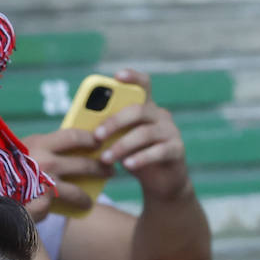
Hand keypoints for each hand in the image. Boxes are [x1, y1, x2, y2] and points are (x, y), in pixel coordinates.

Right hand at [22, 128, 113, 216]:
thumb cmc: (4, 169)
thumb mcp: (22, 151)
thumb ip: (42, 150)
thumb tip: (68, 153)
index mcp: (39, 144)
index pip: (74, 136)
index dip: (91, 139)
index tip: (101, 142)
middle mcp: (46, 162)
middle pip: (83, 164)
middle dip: (100, 168)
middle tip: (109, 171)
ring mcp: (47, 184)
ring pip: (76, 192)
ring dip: (85, 198)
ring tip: (88, 201)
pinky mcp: (44, 204)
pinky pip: (54, 206)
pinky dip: (53, 209)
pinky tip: (57, 212)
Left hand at [93, 68, 189, 202]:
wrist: (161, 183)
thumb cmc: (136, 157)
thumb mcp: (120, 142)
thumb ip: (109, 132)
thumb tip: (82, 130)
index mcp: (146, 108)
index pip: (143, 85)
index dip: (132, 77)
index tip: (117, 76)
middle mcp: (161, 115)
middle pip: (138, 110)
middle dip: (114, 122)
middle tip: (96, 136)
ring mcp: (171, 131)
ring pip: (145, 133)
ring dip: (122, 145)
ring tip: (105, 158)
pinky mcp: (177, 150)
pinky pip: (159, 151)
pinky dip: (141, 158)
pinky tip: (127, 166)